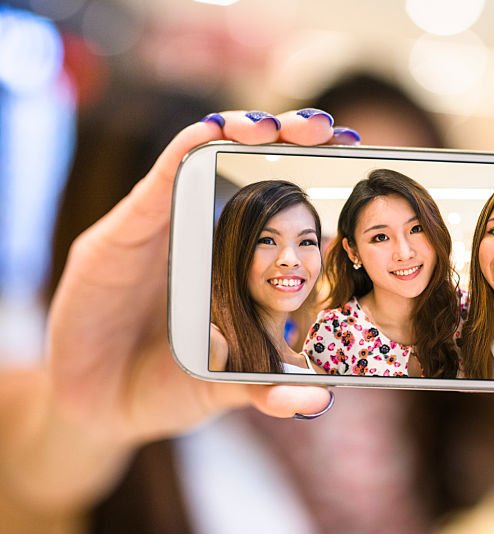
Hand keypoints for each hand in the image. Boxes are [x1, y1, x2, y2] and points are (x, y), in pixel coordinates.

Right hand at [47, 110, 354, 445]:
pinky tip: (209, 135)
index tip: (354, 150)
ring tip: (273, 126)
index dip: (313, 166)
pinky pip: (156, 183)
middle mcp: (200, 230)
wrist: (99, 406)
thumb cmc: (169, 384)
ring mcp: (160, 228)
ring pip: (202, 157)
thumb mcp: (229, 386)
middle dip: (288, 134)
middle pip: (246, 162)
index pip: (278, 193)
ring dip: (240, 131)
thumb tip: (321, 398)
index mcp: (234, 256)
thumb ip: (271, 388)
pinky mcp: (120, 236)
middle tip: (328, 130)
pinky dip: (184, 152)